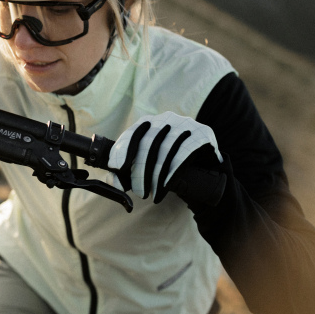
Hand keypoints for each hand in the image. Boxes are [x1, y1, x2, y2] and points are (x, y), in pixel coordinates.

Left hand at [108, 112, 222, 203]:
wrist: (202, 165)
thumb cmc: (165, 165)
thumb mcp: (144, 168)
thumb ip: (124, 174)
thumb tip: (112, 181)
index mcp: (148, 122)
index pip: (131, 135)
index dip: (123, 151)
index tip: (119, 169)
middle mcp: (165, 119)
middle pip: (148, 144)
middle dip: (141, 171)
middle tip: (140, 192)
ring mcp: (185, 124)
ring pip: (166, 150)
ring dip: (157, 175)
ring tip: (153, 194)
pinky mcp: (202, 133)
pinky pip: (186, 151)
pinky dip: (174, 170)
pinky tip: (168, 184)